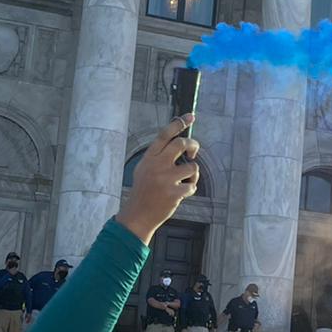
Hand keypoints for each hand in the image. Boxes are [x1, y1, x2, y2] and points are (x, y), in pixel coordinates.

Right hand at [116, 115, 200, 243]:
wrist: (138, 215)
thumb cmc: (144, 190)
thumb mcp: (144, 168)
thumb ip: (159, 156)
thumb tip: (180, 142)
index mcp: (149, 158)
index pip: (165, 134)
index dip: (179, 123)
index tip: (191, 116)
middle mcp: (157, 165)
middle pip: (181, 144)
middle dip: (193, 144)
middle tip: (193, 151)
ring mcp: (166, 179)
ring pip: (193, 167)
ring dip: (193, 174)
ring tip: (185, 181)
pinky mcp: (174, 193)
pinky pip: (192, 185)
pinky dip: (190, 189)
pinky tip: (180, 194)